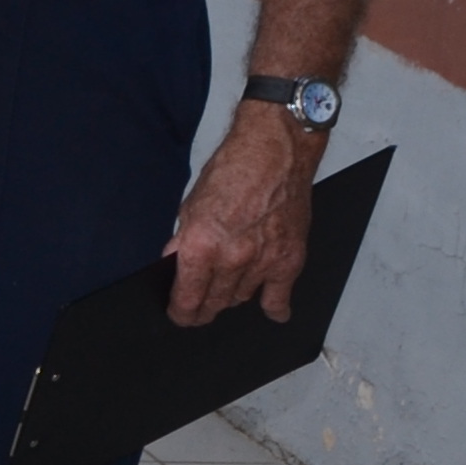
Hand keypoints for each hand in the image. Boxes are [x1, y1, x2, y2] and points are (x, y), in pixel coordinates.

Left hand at [166, 101, 318, 326]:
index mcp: (201, 245)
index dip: (181, 312)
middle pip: (214, 304)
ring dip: (232, 297)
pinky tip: (270, 309)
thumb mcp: (191, 205)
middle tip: (200, 309)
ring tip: (228, 288)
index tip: (180, 315)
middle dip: (203, 310)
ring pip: (242, 299)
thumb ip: (184, 242)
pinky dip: (274, 306)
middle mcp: (232, 258)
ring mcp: (263, 261)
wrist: (275, 149)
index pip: (187, 300)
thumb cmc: (234, 168)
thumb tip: (176, 267)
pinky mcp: (290, 259)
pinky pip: (279, 297)